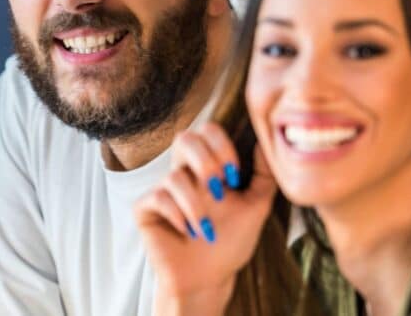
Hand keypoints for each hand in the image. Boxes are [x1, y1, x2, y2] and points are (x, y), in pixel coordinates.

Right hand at [133, 122, 276, 311]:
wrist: (209, 279)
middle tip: (218, 189)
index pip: (207, 132)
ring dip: (196, 205)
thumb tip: (265, 144)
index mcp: (207, 168)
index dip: (221, 145)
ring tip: (207, 229)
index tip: (234, 174)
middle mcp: (183, 174)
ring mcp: (162, 190)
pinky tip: (187, 231)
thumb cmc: (230, 243)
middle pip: (184, 138)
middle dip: (204, 161)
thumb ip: (263, 176)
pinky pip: (157, 198)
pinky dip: (177, 215)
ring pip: (174, 176)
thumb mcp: (255, 208)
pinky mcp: (145, 209)